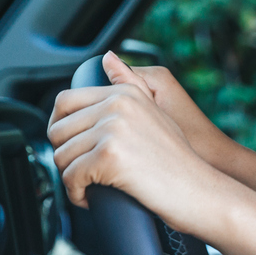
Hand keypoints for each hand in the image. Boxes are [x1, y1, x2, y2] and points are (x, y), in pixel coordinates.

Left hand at [47, 59, 223, 236]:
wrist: (198, 189)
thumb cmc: (178, 160)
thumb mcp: (155, 113)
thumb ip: (129, 84)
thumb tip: (107, 57)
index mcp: (124, 94)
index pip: (65, 101)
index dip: (59, 127)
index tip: (69, 146)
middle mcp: (117, 105)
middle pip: (57, 130)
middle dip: (64, 156)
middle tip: (83, 172)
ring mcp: (113, 129)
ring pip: (61, 156)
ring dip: (70, 178)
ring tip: (91, 186)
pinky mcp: (108, 155)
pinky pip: (70, 177)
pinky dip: (76, 194)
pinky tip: (91, 198)